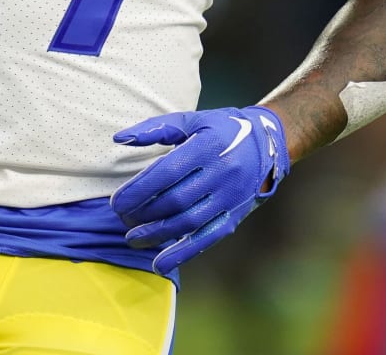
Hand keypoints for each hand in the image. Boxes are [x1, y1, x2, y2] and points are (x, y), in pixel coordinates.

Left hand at [110, 106, 288, 274]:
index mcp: (208, 146)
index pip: (167, 172)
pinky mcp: (234, 216)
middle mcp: (221, 173)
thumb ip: (156, 128)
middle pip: (175, 200)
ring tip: (132, 238)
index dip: (139, 190)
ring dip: (156, 235)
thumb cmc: (221, 129)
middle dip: (143, 213)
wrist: (268, 143)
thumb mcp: (192, 120)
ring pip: (188, 222)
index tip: (117, 201)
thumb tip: (119, 138)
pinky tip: (160, 264)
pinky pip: (207, 239)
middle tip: (122, 218)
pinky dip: (182, 254)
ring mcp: (229, 198)